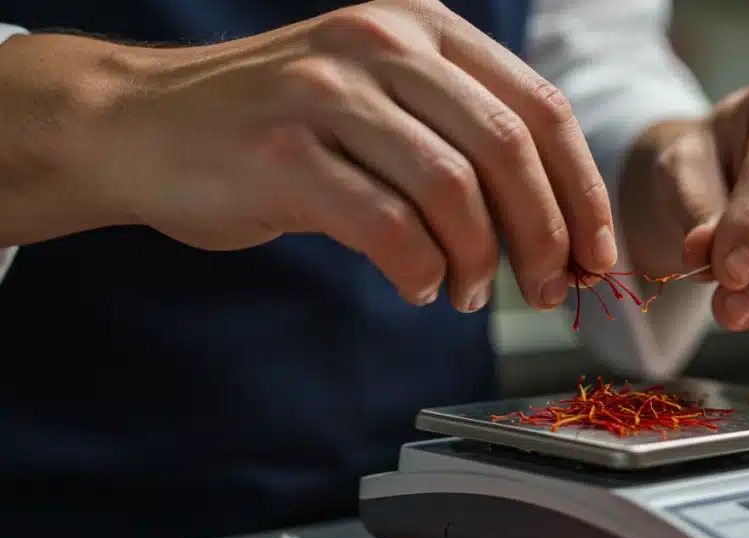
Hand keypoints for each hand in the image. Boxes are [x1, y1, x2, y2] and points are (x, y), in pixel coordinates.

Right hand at [5, 1, 616, 311]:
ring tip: (468, 293)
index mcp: (424, 27)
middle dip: (547, 235)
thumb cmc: (280, 130)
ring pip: (454, 190)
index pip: (541, 108)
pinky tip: (418, 287)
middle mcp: (384, 42)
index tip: (599, 254)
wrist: (144, 124)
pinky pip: (389, 226)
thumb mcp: (383, 105)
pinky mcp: (284, 149)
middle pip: (510, 148)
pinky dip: (420, 271)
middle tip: (550, 288)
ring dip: (481, 261)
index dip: (583, 191)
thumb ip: (463, 144)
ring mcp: (330, 90)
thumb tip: (558, 233)